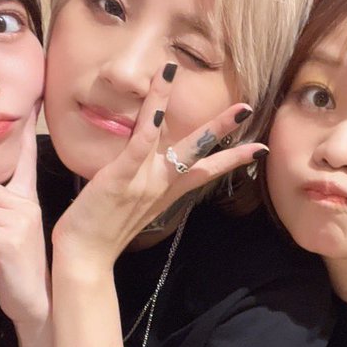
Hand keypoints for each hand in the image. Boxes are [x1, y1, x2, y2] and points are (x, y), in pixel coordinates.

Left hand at [52, 62, 263, 268]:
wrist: (85, 257)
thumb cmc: (101, 233)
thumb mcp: (130, 207)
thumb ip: (142, 186)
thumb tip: (147, 170)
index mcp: (165, 192)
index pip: (205, 171)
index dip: (232, 159)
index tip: (260, 150)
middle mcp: (161, 185)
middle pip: (200, 153)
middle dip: (224, 129)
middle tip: (247, 108)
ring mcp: (144, 181)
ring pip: (178, 144)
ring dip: (192, 116)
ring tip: (208, 90)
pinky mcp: (121, 177)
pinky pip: (140, 143)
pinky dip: (152, 119)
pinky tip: (161, 97)